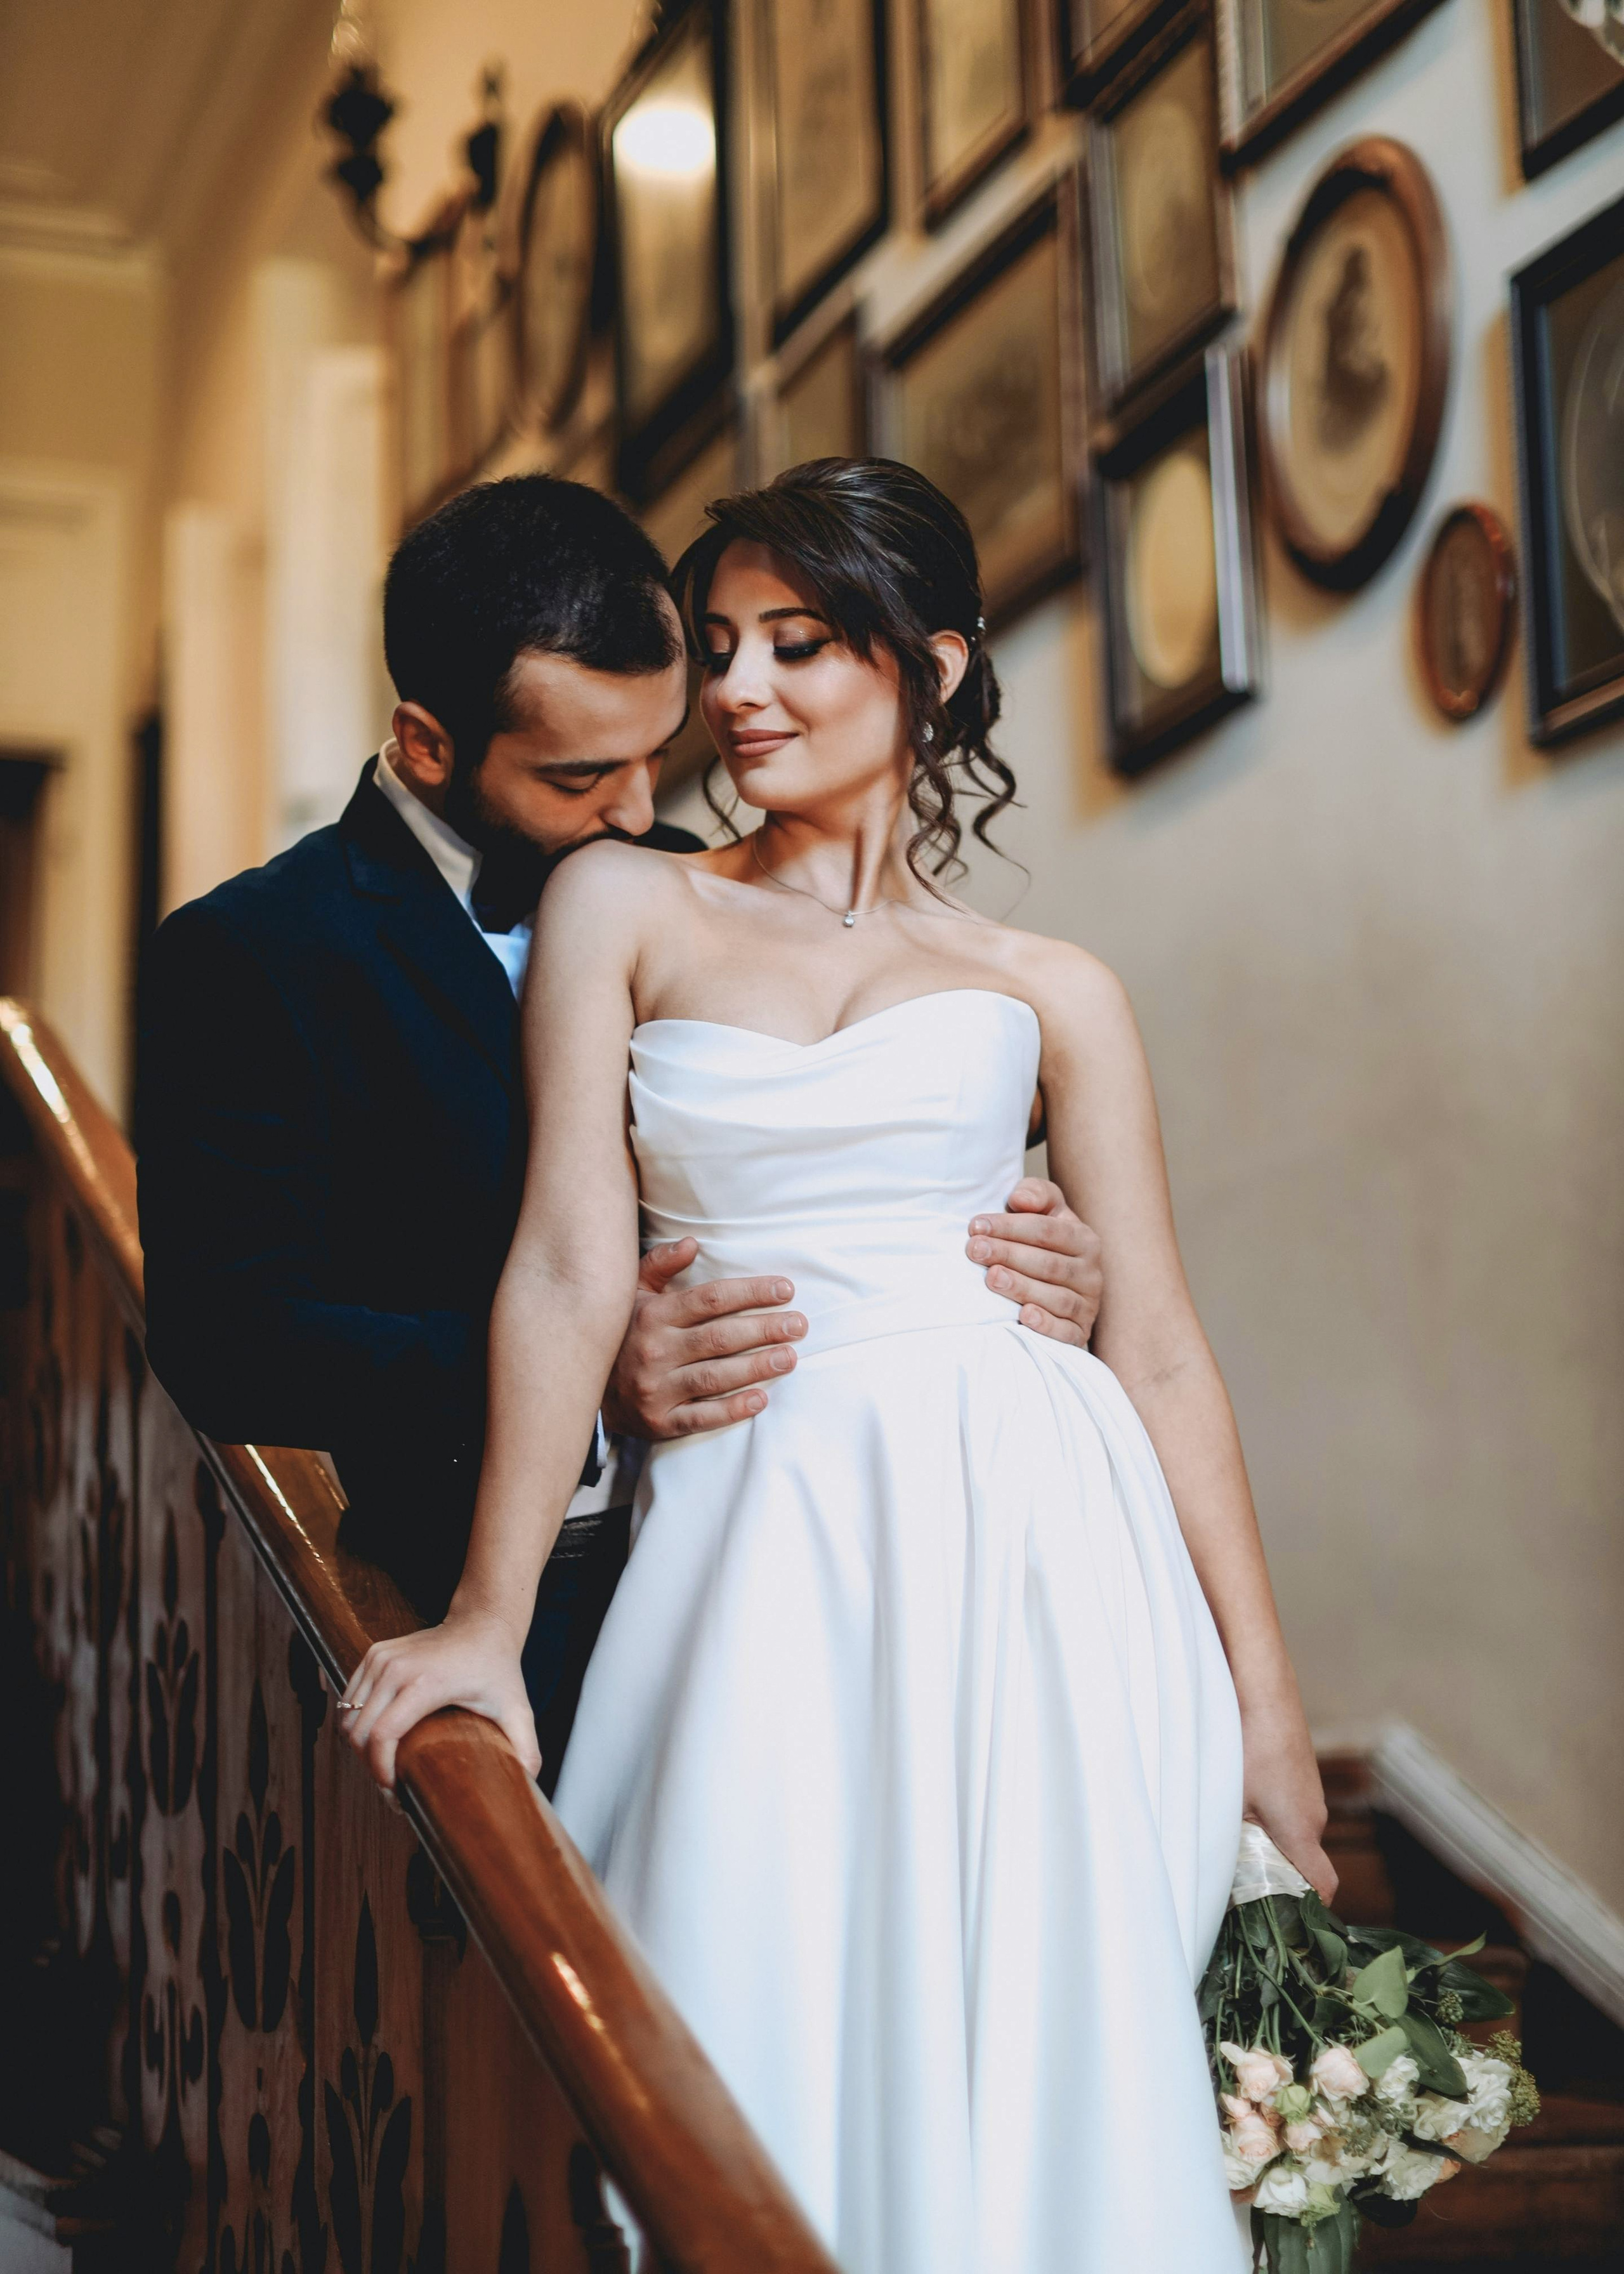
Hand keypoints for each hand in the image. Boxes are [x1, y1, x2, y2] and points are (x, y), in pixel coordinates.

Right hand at [340, 1607, 538, 1792]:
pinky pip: (350, 1700)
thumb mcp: (517, 1708)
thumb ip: (526, 1746)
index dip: (382, 1773)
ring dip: (360, 1747)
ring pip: (348, 1717)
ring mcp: (380, 1658)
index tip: (398, 1795)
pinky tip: (378, 1740)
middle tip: (393, 1788)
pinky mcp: (373, 1654)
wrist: (482, 1623)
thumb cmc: (497, 1667)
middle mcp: (395, 1668)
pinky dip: (357, 1724)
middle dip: (370, 1767)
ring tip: (386, 1765)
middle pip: (358, 1732)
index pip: (382, 1736)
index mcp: (425, 1683)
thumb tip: (529, 1782)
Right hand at [603, 1239, 807, 1439]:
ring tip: (790, 1357)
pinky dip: (732, 1410)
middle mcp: (655, 1351)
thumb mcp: (632, 1293)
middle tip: (799, 1325)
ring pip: (715, 1377)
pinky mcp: (660, 1422)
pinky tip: (760, 1400)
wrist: (586, 1388)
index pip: (710, 1299)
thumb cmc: (623, 1333)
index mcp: (653, 1315)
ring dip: (756, 1367)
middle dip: (764, 1329)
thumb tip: (693, 1243)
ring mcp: (657, 1389)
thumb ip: (660, 1265)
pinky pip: (701, 1417)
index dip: (751, 1292)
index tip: (786, 1289)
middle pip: (719, 1337)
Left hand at [966, 1177, 1103, 1346]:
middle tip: (974, 1250)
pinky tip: (1024, 1316)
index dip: (1010, 1227)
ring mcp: (1088, 1305)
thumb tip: (1019, 1199)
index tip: (976, 1226)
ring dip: (1022, 1288)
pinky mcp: (1080, 1333)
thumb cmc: (1044, 1243)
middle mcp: (1091, 1273)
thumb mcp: (1045, 1211)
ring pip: (1057, 1298)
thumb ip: (1035, 1194)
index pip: (1047, 1231)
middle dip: (1008, 1255)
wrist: (1061, 1287)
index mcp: (1084, 1239)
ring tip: (991, 1278)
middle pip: (1048, 1264)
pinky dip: (1047, 1325)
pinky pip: (1067, 1332)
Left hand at [1240, 1698, 1336, 1903]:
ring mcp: (1309, 1791)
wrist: (1261, 1685)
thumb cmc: (1243, 1741)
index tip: (1285, 1922)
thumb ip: (1228, 1842)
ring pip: (1292, 1832)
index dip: (1308, 1911)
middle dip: (1275, 1876)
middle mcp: (1313, 1814)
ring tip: (1232, 1836)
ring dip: (1269, 1840)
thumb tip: (1214, 1874)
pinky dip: (1269, 1813)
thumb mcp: (1227, 1800)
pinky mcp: (1299, 1772)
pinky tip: (1239, 1800)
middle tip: (1239, 1882)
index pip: (1322, 1887)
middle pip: (1303, 1862)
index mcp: (1301, 1829)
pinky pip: (1288, 1807)